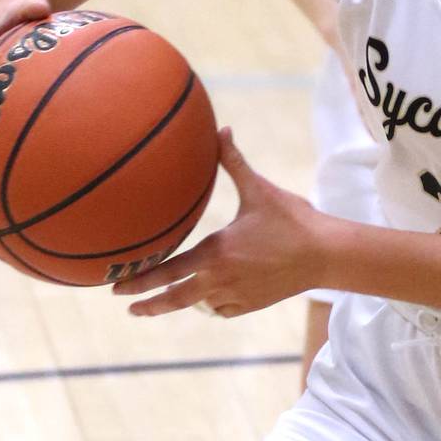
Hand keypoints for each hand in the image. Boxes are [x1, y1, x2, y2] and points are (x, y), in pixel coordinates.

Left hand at [112, 128, 325, 317]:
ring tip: (164, 301)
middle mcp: (220, 279)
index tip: (115, 288)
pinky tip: (210, 296)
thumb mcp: (260, 190)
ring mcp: (235, 296)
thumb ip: (234, 162)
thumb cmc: (294, 220)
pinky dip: (213, 304)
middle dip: (147, 304)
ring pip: (198, 305)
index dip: (138, 281)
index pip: (166, 272)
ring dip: (181, 302)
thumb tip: (222, 130)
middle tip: (128, 306)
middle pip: (174, 300)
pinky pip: (222, 309)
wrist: (326, 254)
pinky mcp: (251, 305)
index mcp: (216, 252)